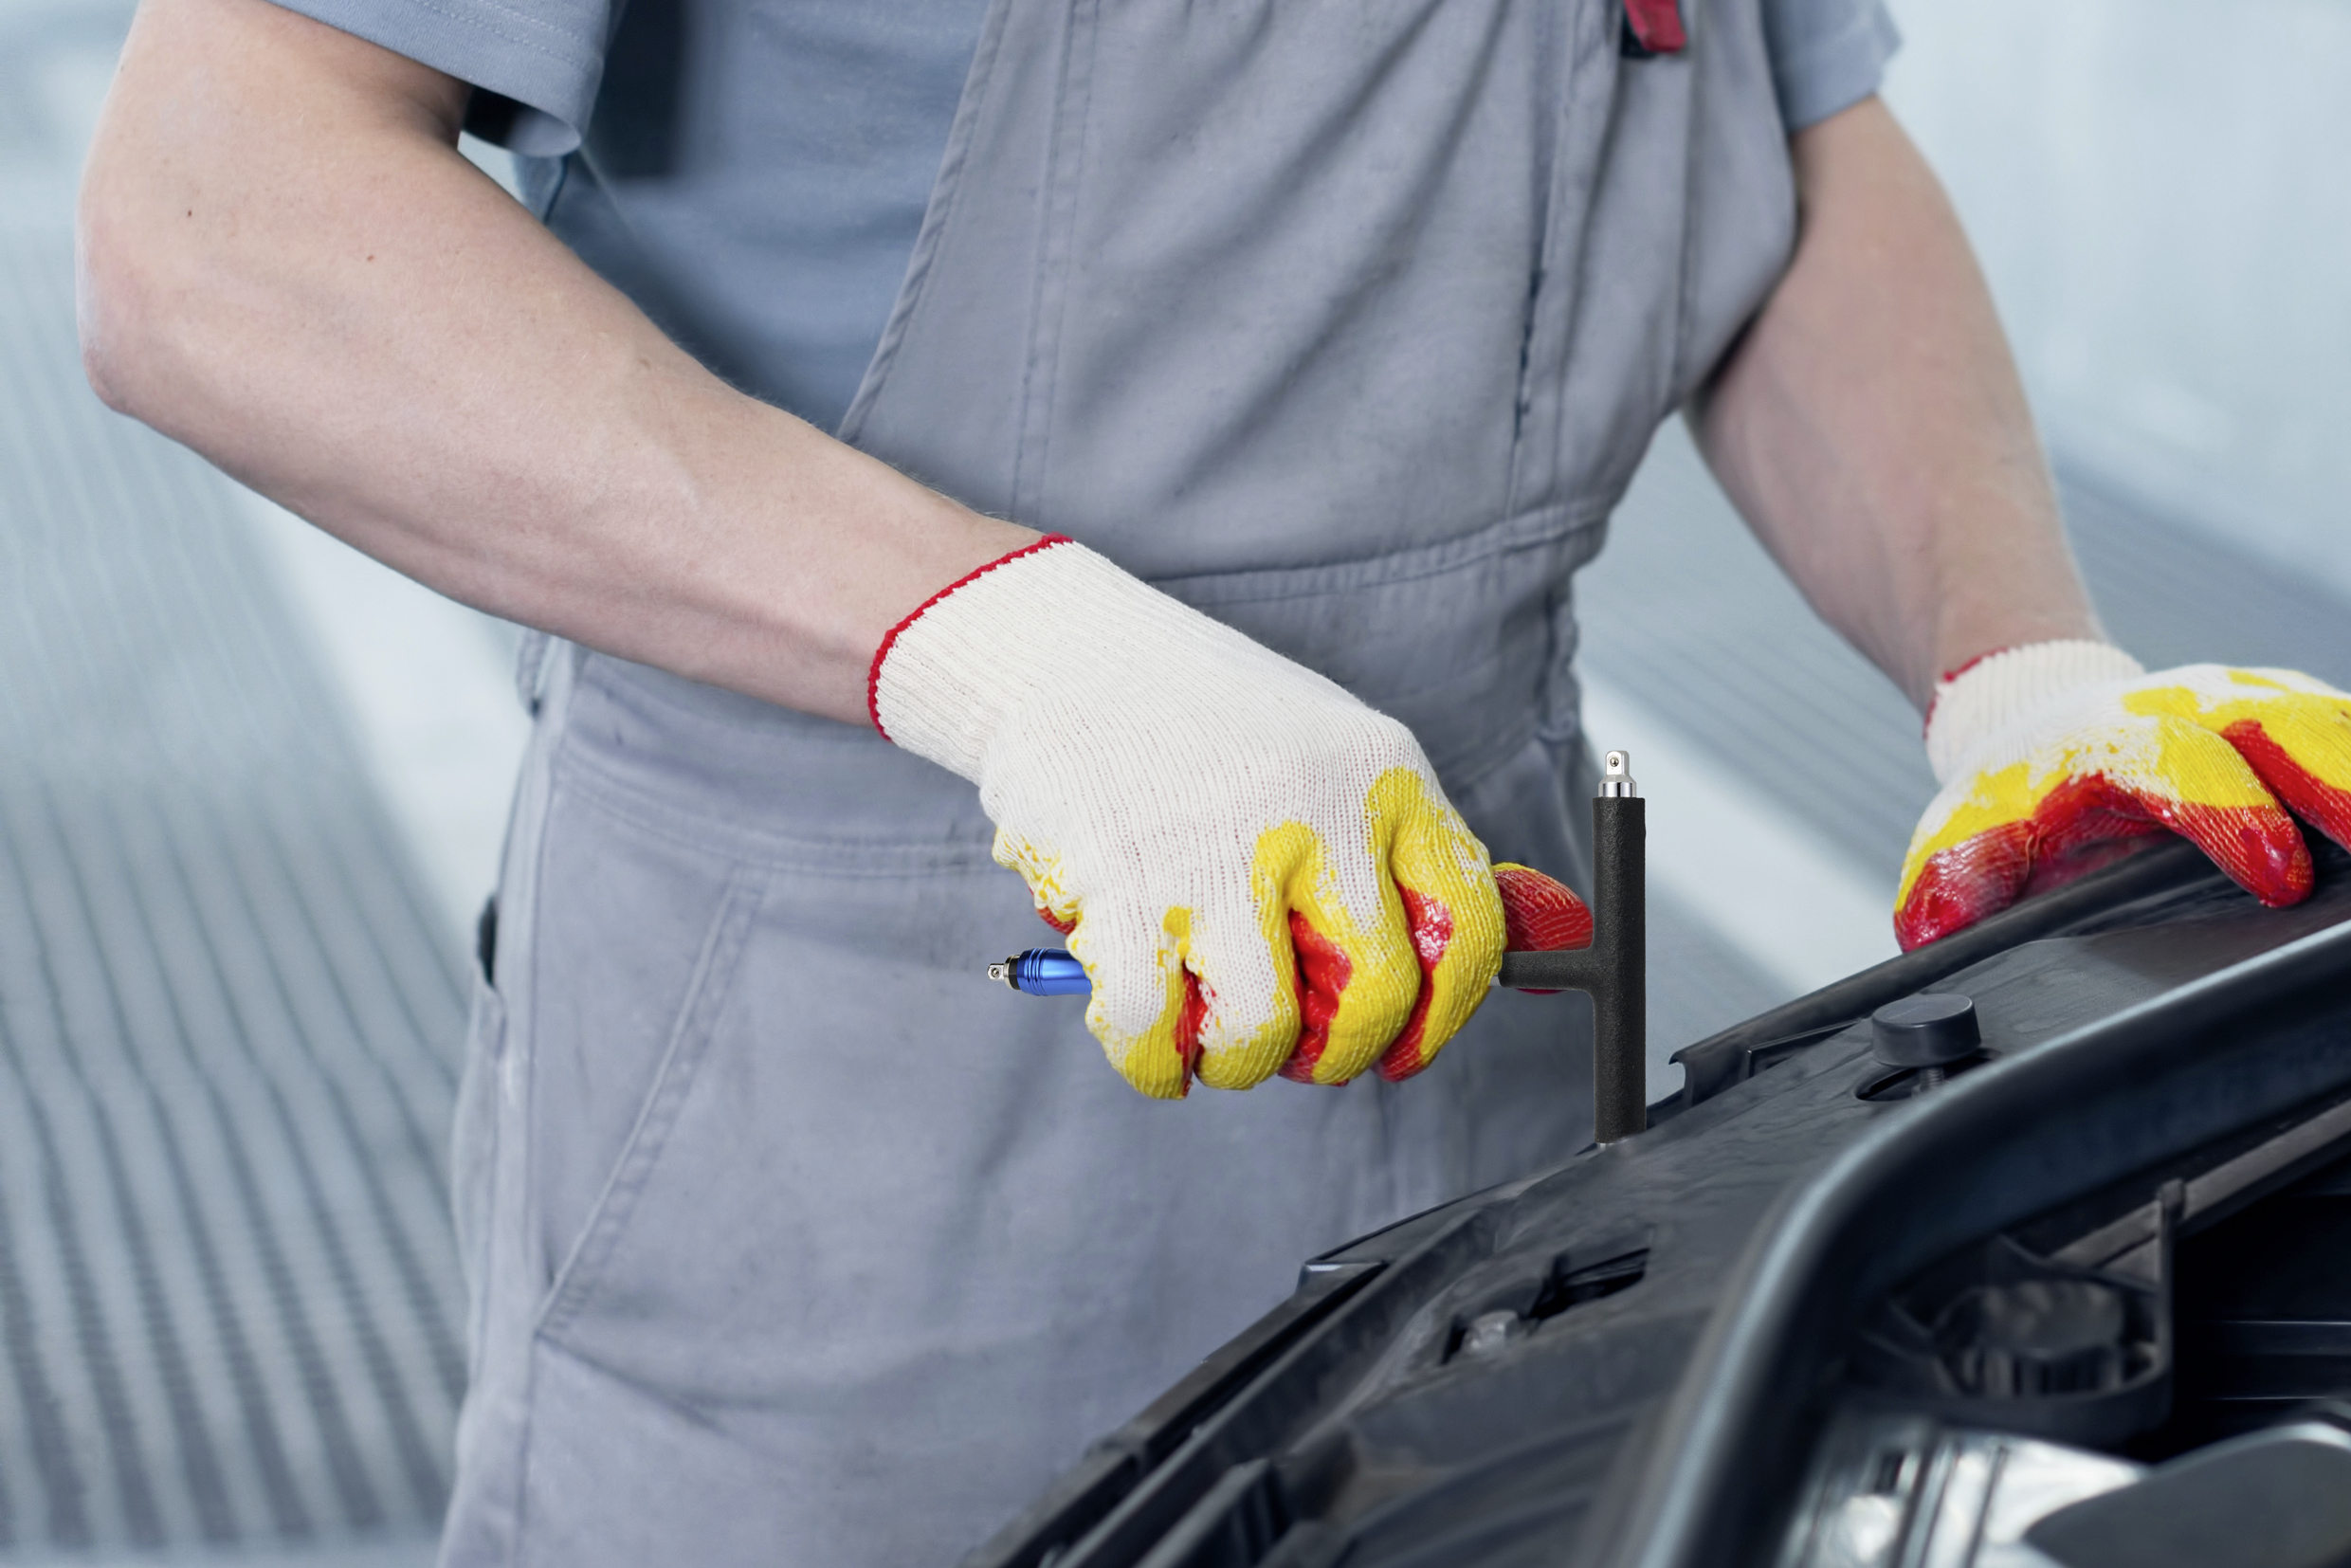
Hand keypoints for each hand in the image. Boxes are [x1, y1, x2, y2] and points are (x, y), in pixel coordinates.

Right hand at [871, 537, 1508, 1096]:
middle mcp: (1317, 811)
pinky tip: (1151, 1042)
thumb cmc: (1200, 721)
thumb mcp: (1324, 753)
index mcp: (1383, 775)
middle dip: (1340, 1053)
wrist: (1063, 652)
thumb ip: (1384, 851)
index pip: (1467, 925)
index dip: (1444, 1012)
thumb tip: (1461, 969)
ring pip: (1264, 1029)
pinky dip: (1153, 1062)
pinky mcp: (1125, 886)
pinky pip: (1154, 1030)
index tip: (1404, 1049)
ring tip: (1212, 1038)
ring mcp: (1220, 851)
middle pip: (1377, 990)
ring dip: (1239, 1062)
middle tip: (1300, 1052)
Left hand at [1896, 642, 2350, 949]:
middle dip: (2336, 782)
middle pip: (2283, 725)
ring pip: (2330, 722)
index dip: (2227, 811)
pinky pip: (2346, 735)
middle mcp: (2193, 708)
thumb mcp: (1970, 830)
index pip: (2177, 763)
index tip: (2274, 871)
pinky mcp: (2298, 717)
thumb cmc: (2018, 799)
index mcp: (2113, 740)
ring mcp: (2254, 706)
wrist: (2039, 716)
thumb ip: (1956, 875)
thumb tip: (1933, 925)